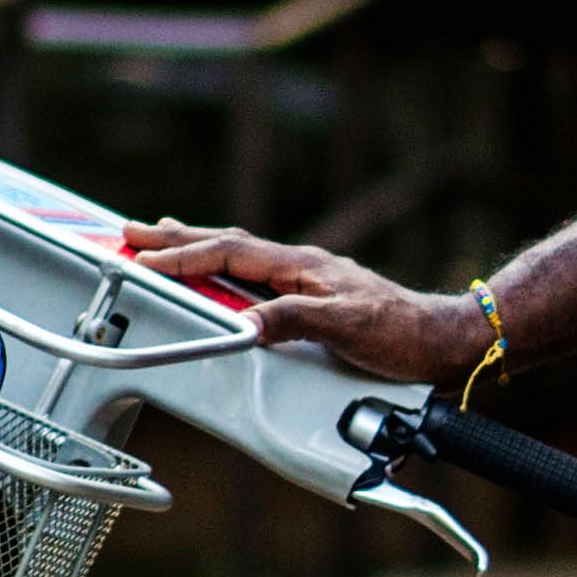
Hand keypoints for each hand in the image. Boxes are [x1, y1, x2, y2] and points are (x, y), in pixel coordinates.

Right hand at [119, 223, 483, 390]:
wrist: (443, 343)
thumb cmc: (403, 334)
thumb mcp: (345, 328)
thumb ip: (292, 321)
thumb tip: (243, 323)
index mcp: (301, 267)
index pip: (229, 254)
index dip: (183, 257)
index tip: (142, 259)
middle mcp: (300, 268)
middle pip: (226, 246)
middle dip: (176, 239)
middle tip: (132, 232)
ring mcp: (305, 282)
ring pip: (238, 259)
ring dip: (196, 250)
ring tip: (163, 243)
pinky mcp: (312, 301)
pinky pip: (254, 278)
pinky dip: (223, 272)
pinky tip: (220, 281)